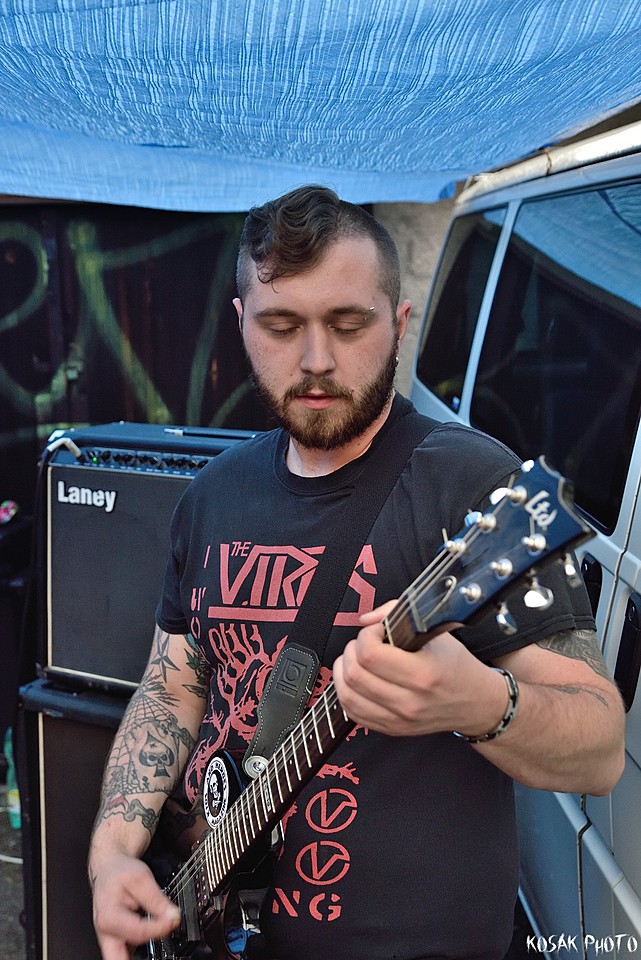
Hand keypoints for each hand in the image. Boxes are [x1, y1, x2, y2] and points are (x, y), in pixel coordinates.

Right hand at [91, 851, 180, 959]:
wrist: (109, 871)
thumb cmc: (120, 873)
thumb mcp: (140, 878)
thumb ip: (156, 899)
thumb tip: (172, 916)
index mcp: (108, 917)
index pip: (138, 932)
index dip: (160, 928)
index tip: (174, 920)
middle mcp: (105, 933)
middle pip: (123, 958)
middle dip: (142, 957)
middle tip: (161, 944)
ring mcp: (110, 940)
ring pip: (126, 958)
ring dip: (145, 950)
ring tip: (159, 930)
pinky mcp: (117, 941)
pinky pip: (127, 954)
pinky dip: (141, 951)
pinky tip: (152, 936)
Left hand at [332, 601, 506, 737]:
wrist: (476, 703)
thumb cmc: (456, 666)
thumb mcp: (436, 632)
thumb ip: (398, 615)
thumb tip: (366, 620)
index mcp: (423, 674)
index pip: (371, 655)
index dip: (366, 635)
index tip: (377, 631)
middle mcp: (409, 701)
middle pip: (355, 674)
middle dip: (352, 650)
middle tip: (365, 643)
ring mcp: (399, 720)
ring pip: (348, 695)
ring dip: (344, 670)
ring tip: (356, 659)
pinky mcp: (391, 729)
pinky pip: (352, 713)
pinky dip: (347, 692)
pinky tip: (356, 680)